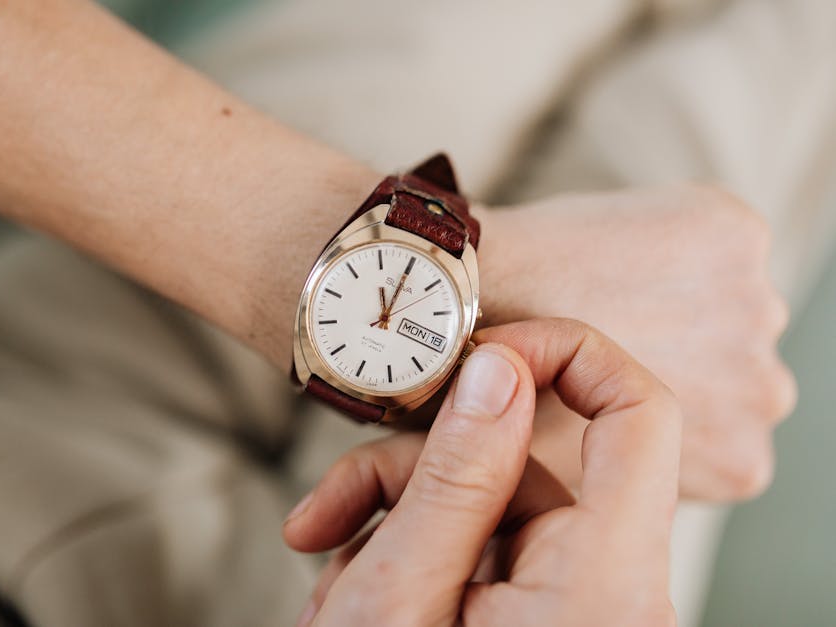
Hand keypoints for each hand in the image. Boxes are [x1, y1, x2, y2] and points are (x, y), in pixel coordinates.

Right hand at [284, 319, 680, 626]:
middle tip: (331, 507)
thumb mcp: (403, 600)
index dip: (566, 353)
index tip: (478, 356)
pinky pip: (478, 547)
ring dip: (392, 518)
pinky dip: (409, 553)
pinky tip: (351, 593)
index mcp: (604, 588)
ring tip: (327, 568)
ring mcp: (569, 608)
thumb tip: (499, 368)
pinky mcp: (532, 617)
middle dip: (413, 471)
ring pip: (486, 503)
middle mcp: (607, 593)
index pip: (639, 414)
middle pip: (525, 464)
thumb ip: (458, 476)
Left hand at [475, 186, 795, 499]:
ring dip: (676, 295)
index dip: (658, 410)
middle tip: (607, 337)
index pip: (716, 436)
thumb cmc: (500, 397)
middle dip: (675, 351)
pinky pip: (706, 234)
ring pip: (720, 301)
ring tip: (599, 293)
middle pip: (727, 368)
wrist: (466, 303)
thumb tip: (604, 499)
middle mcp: (765, 389)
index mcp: (740, 462)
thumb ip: (617, 486)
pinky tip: (607, 252)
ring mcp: (755, 306)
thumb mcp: (569, 479)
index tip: (606, 392)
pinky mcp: (734, 232)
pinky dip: (665, 235)